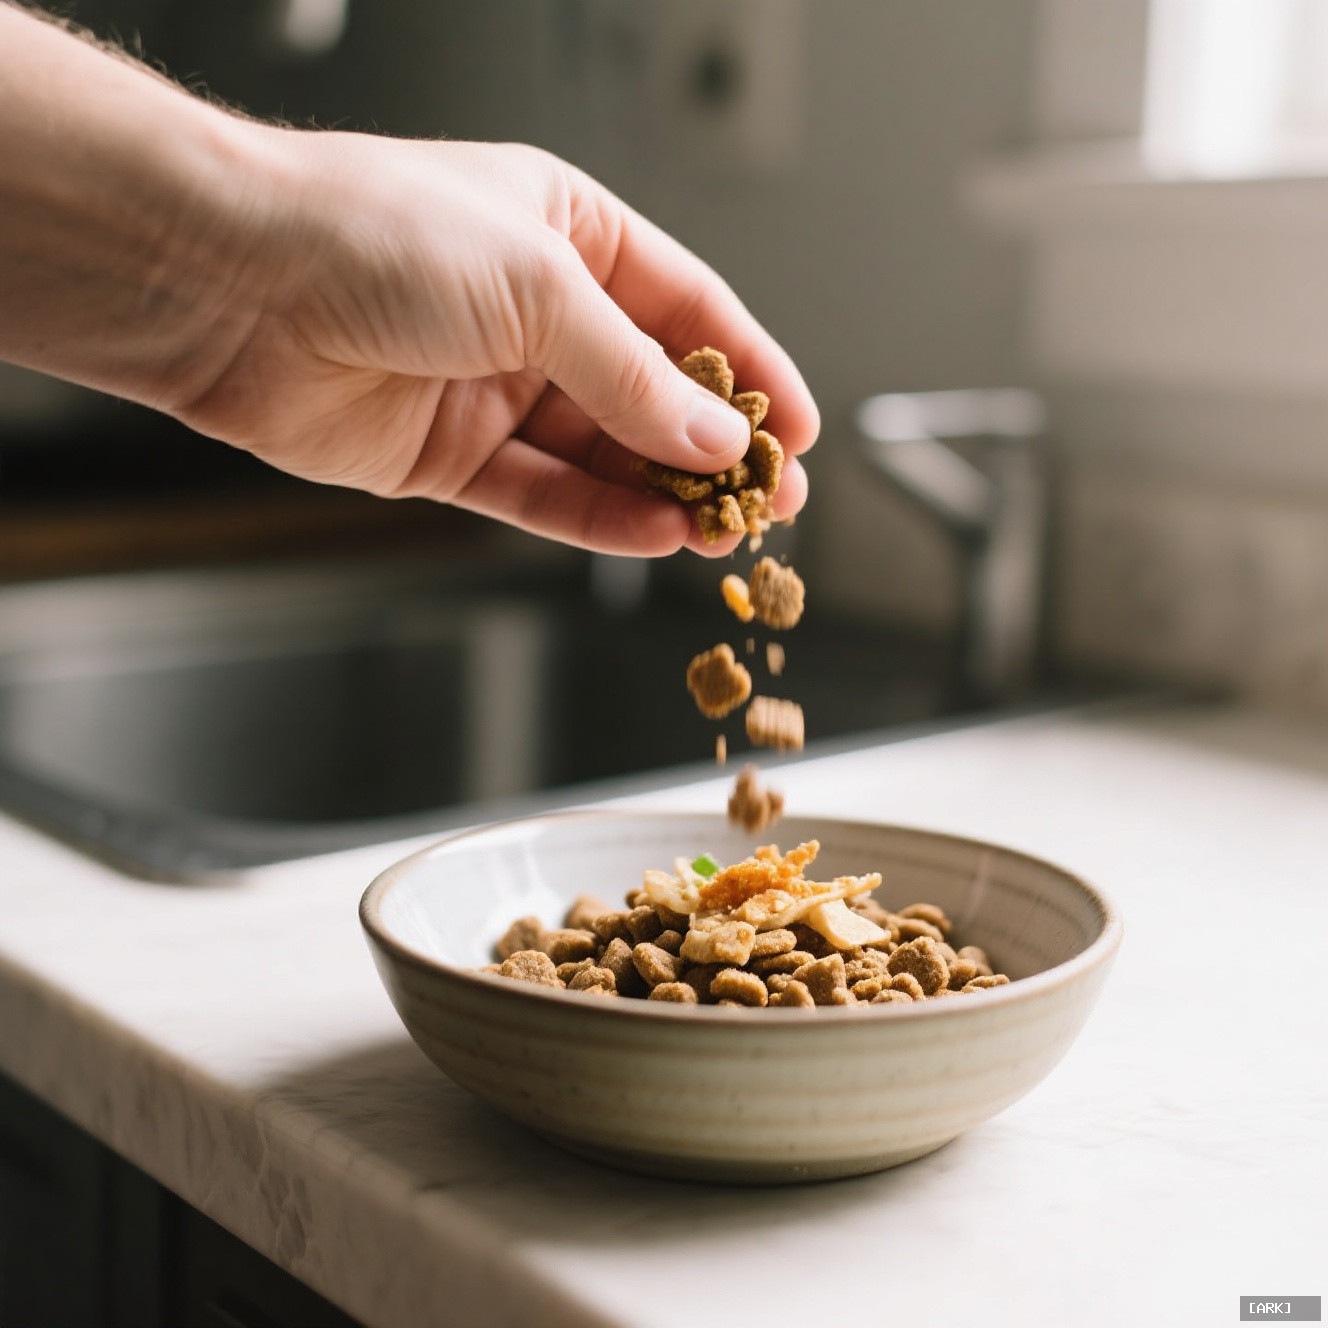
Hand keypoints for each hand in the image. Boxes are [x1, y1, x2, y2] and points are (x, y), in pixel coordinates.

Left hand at [179, 134, 818, 555]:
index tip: (799, 430)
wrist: (228, 285)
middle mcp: (535, 312)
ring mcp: (493, 386)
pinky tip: (651, 537)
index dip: (752, 371)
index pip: (690, 310)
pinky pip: (543, 494)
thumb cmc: (368, 232)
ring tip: (720, 534)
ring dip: (664, 495)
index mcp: (568, 232)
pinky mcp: (450, 454)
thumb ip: (634, 375)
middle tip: (771, 502)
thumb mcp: (538, 285)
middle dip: (716, 450)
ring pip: (602, 455)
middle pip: (653, 392)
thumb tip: (715, 436)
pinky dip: (598, 520)